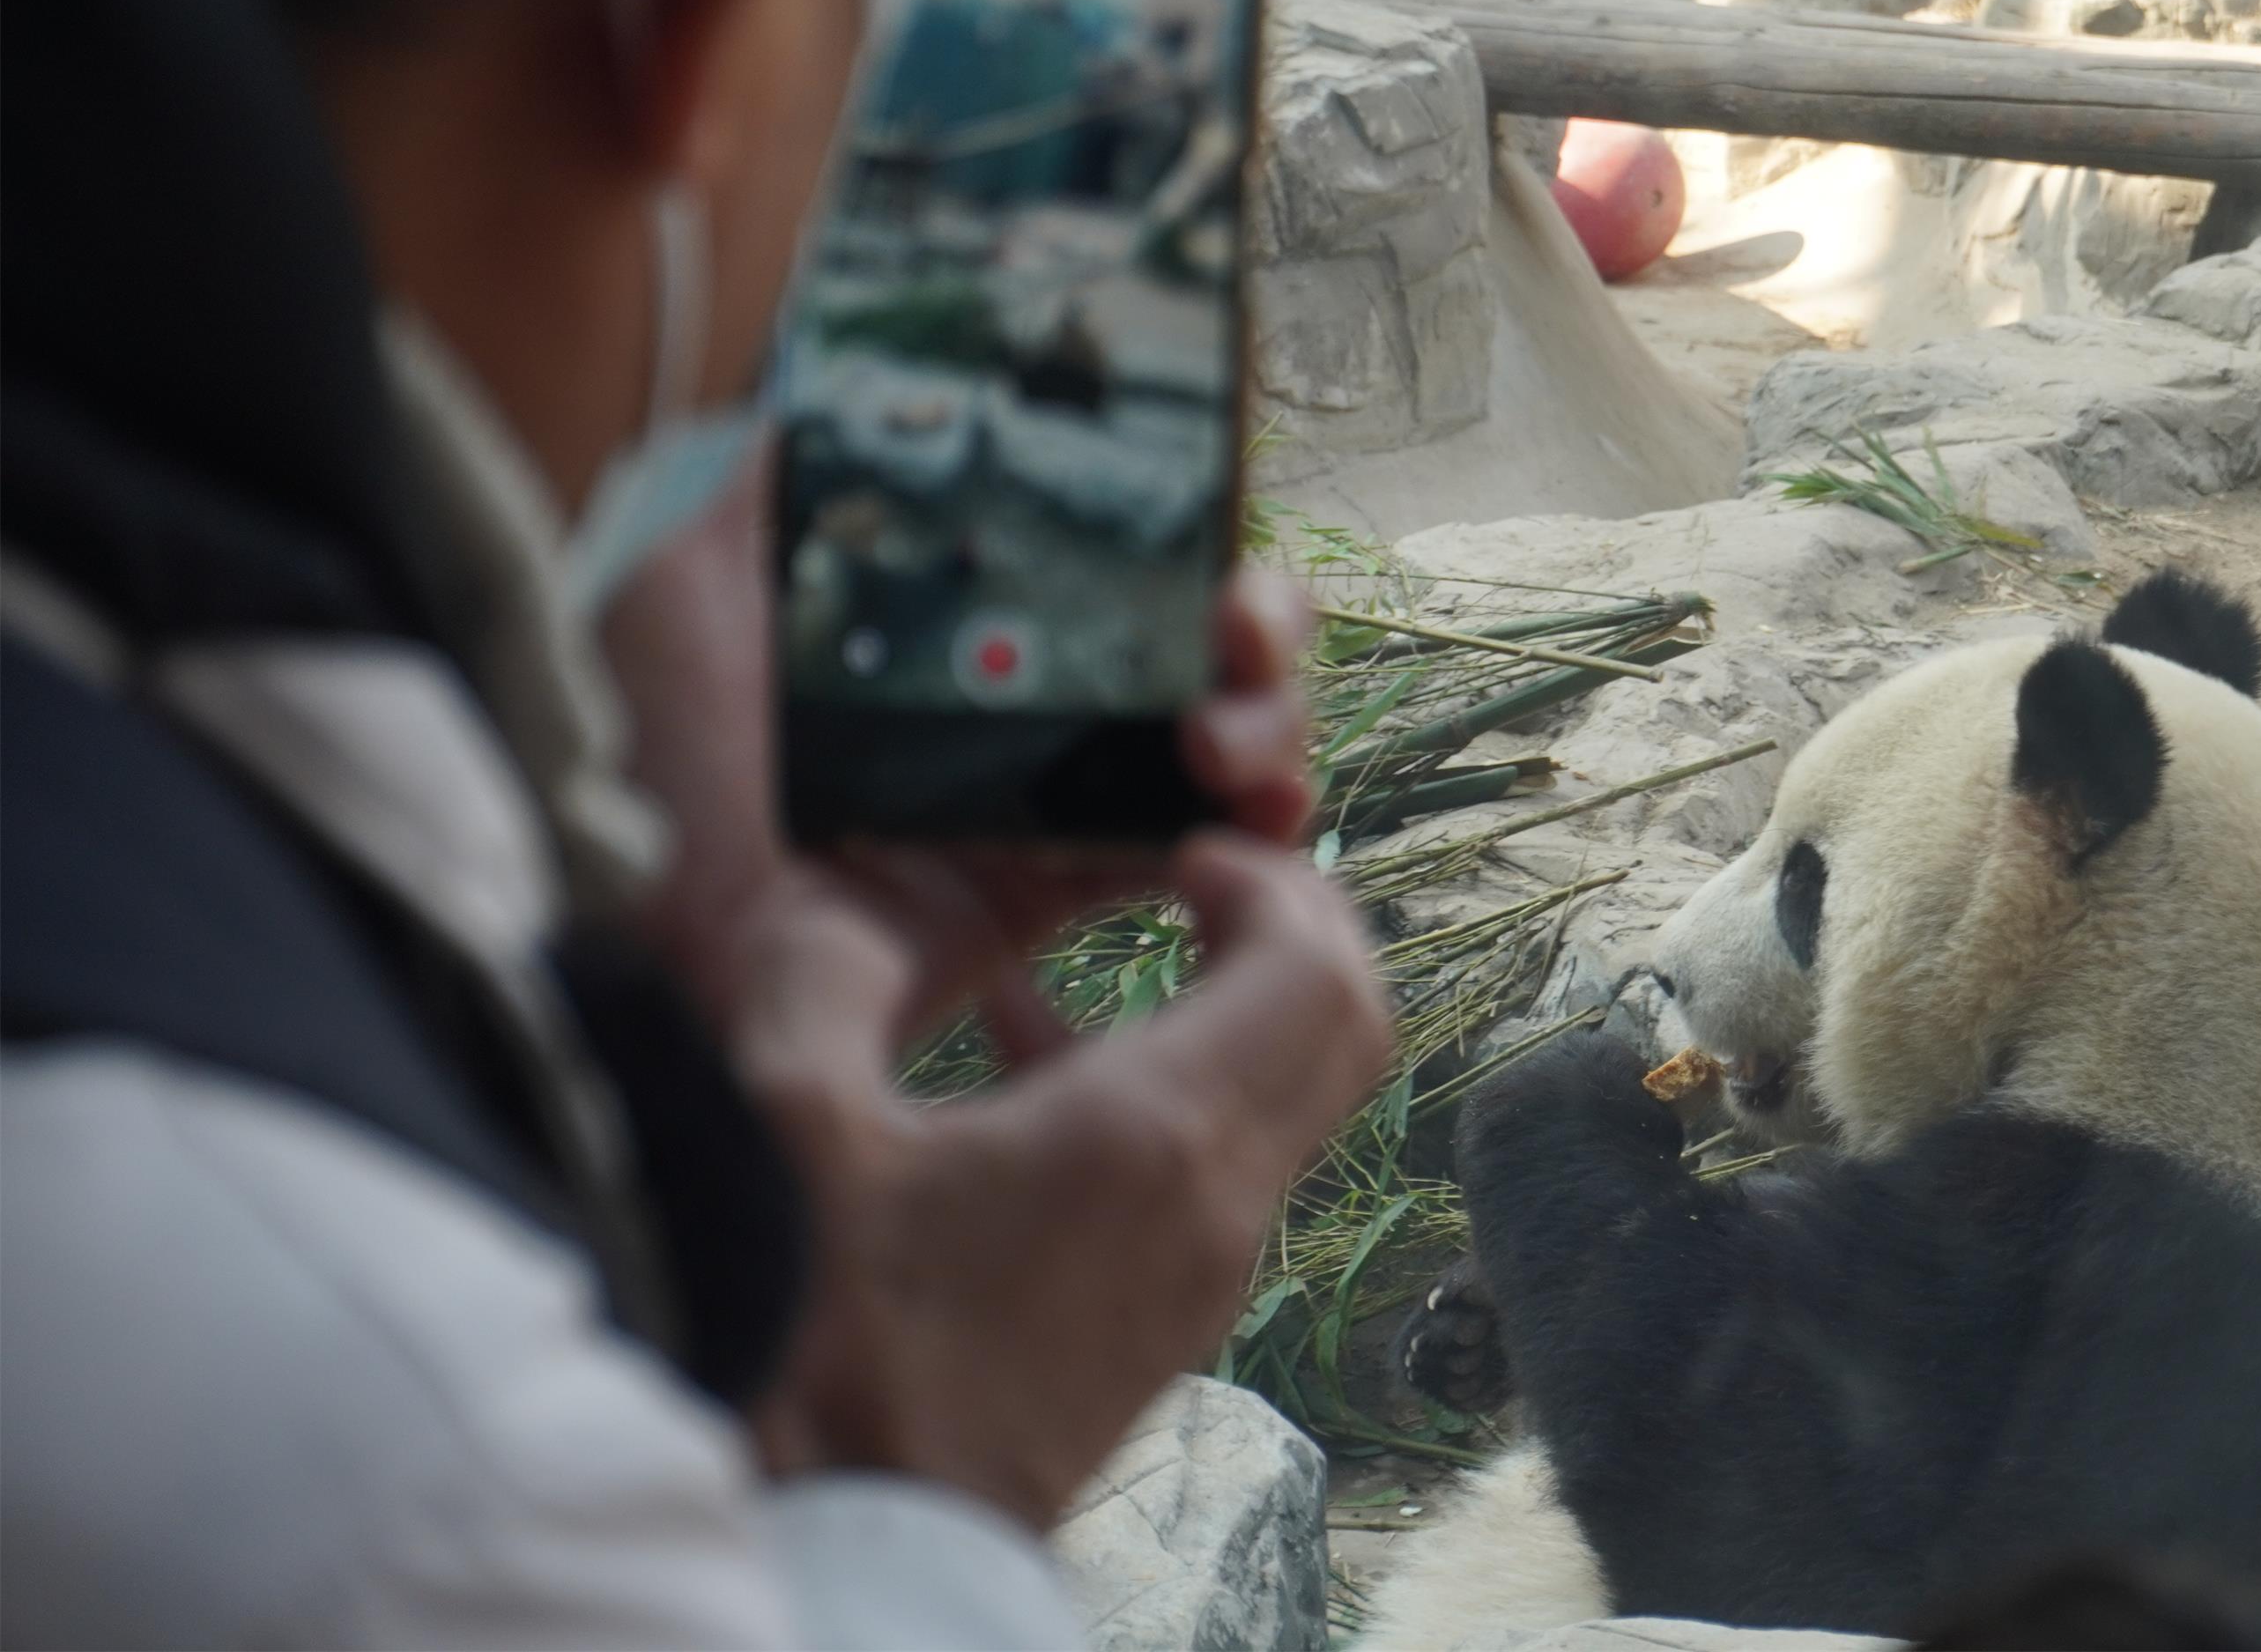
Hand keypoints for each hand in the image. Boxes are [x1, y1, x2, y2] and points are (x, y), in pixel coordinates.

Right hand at [599, 475, 1390, 1524]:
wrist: (839, 1556)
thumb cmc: (811, 1353)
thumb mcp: (781, 1124)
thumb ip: (821, 968)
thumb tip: (846, 884)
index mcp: (1158, 1136)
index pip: (1321, 969)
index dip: (1279, 880)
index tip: (1183, 843)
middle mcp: (1217, 1206)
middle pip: (1340, 1028)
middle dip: (1284, 928)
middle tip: (1187, 874)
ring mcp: (1200, 1275)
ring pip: (1279, 1098)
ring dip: (1211, 1006)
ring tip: (1072, 954)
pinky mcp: (1157, 1322)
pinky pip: (1209, 1168)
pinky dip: (1157, 1088)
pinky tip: (1013, 1063)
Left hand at [604, 465, 1318, 1042]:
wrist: (654, 946)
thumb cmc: (651, 763)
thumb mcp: (685, 588)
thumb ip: (774, 483)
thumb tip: (845, 372)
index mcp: (949, 620)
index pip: (1107, 553)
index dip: (1180, 531)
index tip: (1204, 521)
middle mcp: (1014, 702)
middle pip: (1193, 638)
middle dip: (1254, 622)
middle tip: (1234, 637)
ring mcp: (1045, 801)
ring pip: (1220, 737)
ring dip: (1266, 721)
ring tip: (1223, 744)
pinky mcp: (1060, 897)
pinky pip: (1200, 858)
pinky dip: (1258, 833)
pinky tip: (1251, 815)